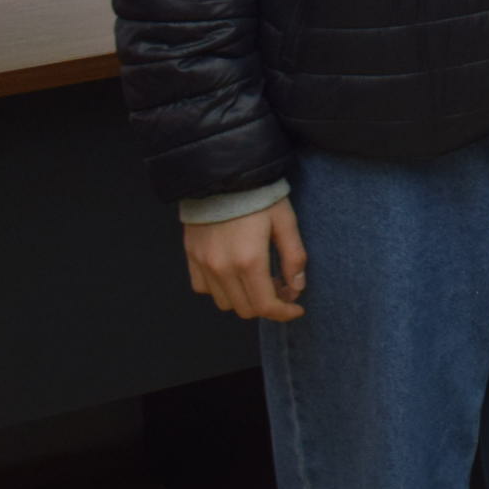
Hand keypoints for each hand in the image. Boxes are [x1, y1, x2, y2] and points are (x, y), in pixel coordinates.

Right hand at [183, 199, 307, 321]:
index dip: (284, 313)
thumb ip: (294, 257)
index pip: (266, 305)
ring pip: (225, 302)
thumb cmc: (259, 196)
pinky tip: (234, 273)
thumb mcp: (286, 222)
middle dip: (268, 305)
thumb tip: (297, 288)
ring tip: (259, 279)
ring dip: (244, 298)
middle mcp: (223, 268)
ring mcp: (203, 264)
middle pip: (246, 309)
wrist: (224, 174)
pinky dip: (221, 289)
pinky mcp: (191, 257)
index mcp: (250, 261)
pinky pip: (203, 288)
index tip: (296, 309)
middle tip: (282, 287)